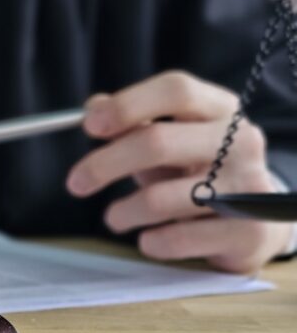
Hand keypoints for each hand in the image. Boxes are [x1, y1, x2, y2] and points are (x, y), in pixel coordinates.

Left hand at [66, 71, 291, 272]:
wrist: (256, 222)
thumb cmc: (200, 172)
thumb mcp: (170, 140)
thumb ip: (131, 123)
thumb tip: (92, 108)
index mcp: (220, 109)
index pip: (175, 90)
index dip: (128, 105)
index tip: (89, 125)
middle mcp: (241, 142)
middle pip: (158, 142)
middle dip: (105, 164)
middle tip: (75, 183)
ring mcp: (249, 187)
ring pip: (160, 198)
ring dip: (124, 212)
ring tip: (115, 218)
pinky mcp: (248, 232)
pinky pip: (177, 239)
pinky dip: (151, 241)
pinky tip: (148, 239)